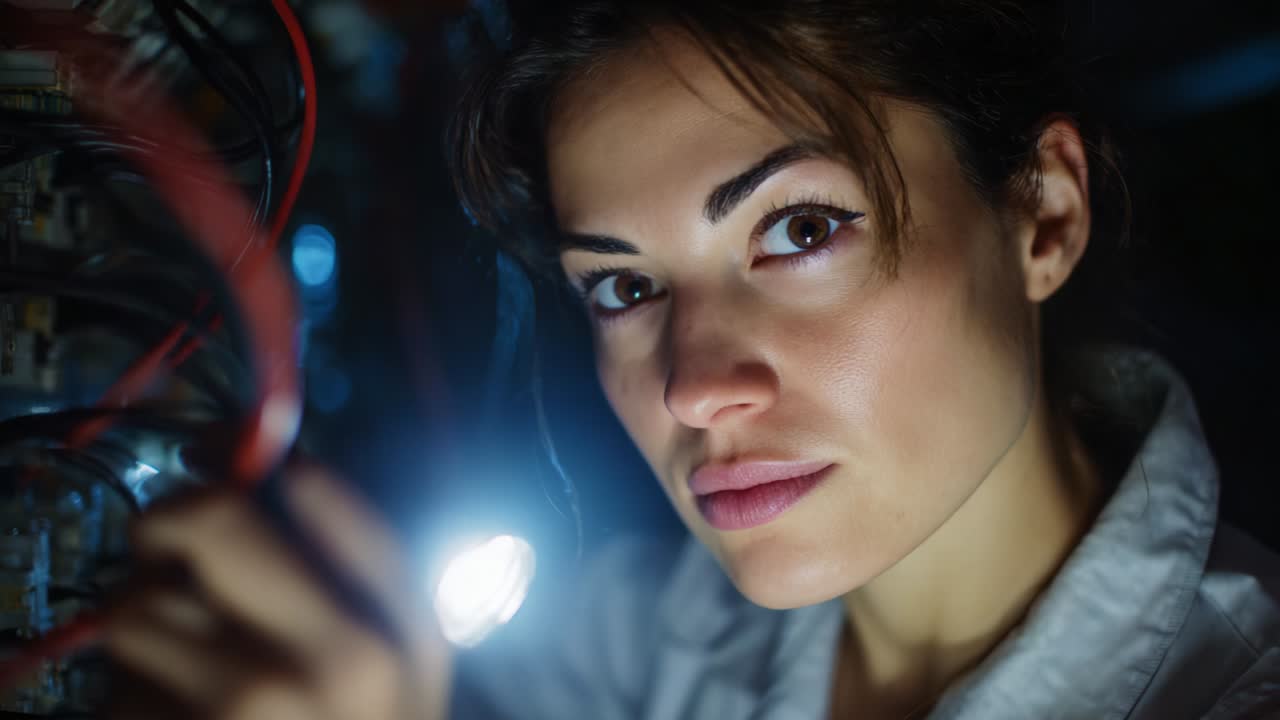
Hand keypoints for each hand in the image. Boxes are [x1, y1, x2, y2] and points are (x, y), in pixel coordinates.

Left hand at [103, 468, 452, 719]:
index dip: (259, 463)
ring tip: (188, 680)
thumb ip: (362, 582)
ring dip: (144, 632)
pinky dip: (126, 703)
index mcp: (404, 633)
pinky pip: (111, 689)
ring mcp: (243, 709)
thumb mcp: (401, 679)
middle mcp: (332, 664)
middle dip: (173, 524)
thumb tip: (271, 474)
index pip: (320, 490)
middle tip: (171, 545)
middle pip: (210, 519)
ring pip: (135, 607)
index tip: (231, 460)